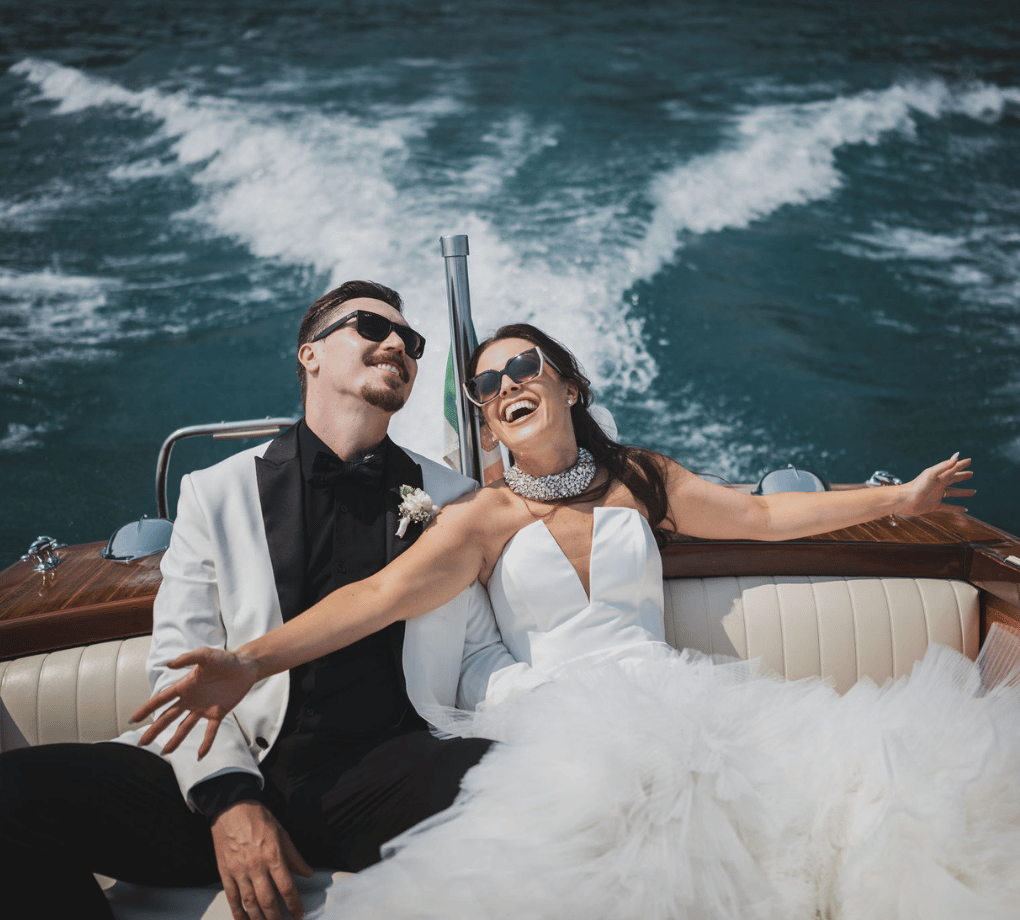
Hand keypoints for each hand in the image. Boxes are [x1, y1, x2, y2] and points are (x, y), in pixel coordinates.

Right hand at [131, 647, 259, 756]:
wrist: (246, 666)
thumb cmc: (225, 659)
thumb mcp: (205, 655)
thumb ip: (187, 658)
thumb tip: (168, 664)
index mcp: (185, 686)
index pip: (162, 699)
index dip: (147, 708)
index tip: (133, 719)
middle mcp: (191, 699)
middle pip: (169, 717)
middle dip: (155, 729)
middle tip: (143, 742)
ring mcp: (203, 708)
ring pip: (185, 727)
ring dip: (175, 739)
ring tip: (166, 752)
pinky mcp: (218, 713)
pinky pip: (210, 731)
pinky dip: (206, 743)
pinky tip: (200, 755)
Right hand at [211, 800, 313, 919]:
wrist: (232, 808)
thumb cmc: (259, 818)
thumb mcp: (282, 833)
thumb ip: (295, 856)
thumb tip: (308, 873)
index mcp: (273, 855)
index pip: (287, 887)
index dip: (294, 904)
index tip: (299, 914)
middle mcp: (256, 865)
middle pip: (268, 900)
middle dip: (277, 918)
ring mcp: (239, 870)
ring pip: (250, 903)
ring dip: (259, 919)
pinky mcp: (225, 872)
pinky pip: (232, 897)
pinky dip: (238, 912)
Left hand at [900, 453, 974, 515]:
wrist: (904, 500)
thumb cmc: (917, 486)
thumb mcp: (932, 474)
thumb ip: (945, 466)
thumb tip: (957, 456)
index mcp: (938, 476)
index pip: (952, 468)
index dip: (961, 464)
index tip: (969, 461)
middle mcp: (938, 484)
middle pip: (953, 479)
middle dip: (962, 476)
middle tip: (971, 474)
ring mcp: (936, 495)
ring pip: (952, 493)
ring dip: (962, 492)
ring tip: (973, 492)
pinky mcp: (934, 505)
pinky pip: (948, 507)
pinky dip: (956, 508)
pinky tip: (965, 510)